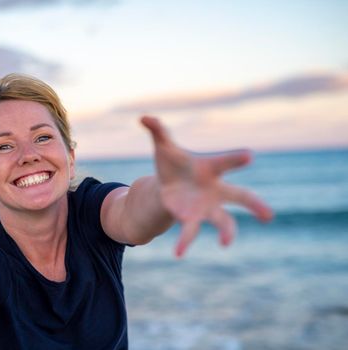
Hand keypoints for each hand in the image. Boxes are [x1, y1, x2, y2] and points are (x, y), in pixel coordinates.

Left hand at [141, 116, 272, 256]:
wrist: (167, 186)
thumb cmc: (172, 164)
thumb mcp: (164, 147)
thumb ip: (157, 131)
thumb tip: (143, 116)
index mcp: (211, 169)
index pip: (226, 162)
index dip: (236, 159)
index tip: (249, 156)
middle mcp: (215, 190)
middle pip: (240, 197)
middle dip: (254, 204)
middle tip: (269, 215)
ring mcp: (206, 208)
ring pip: (223, 221)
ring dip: (227, 232)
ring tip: (226, 244)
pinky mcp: (191, 220)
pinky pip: (191, 232)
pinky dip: (184, 241)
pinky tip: (178, 253)